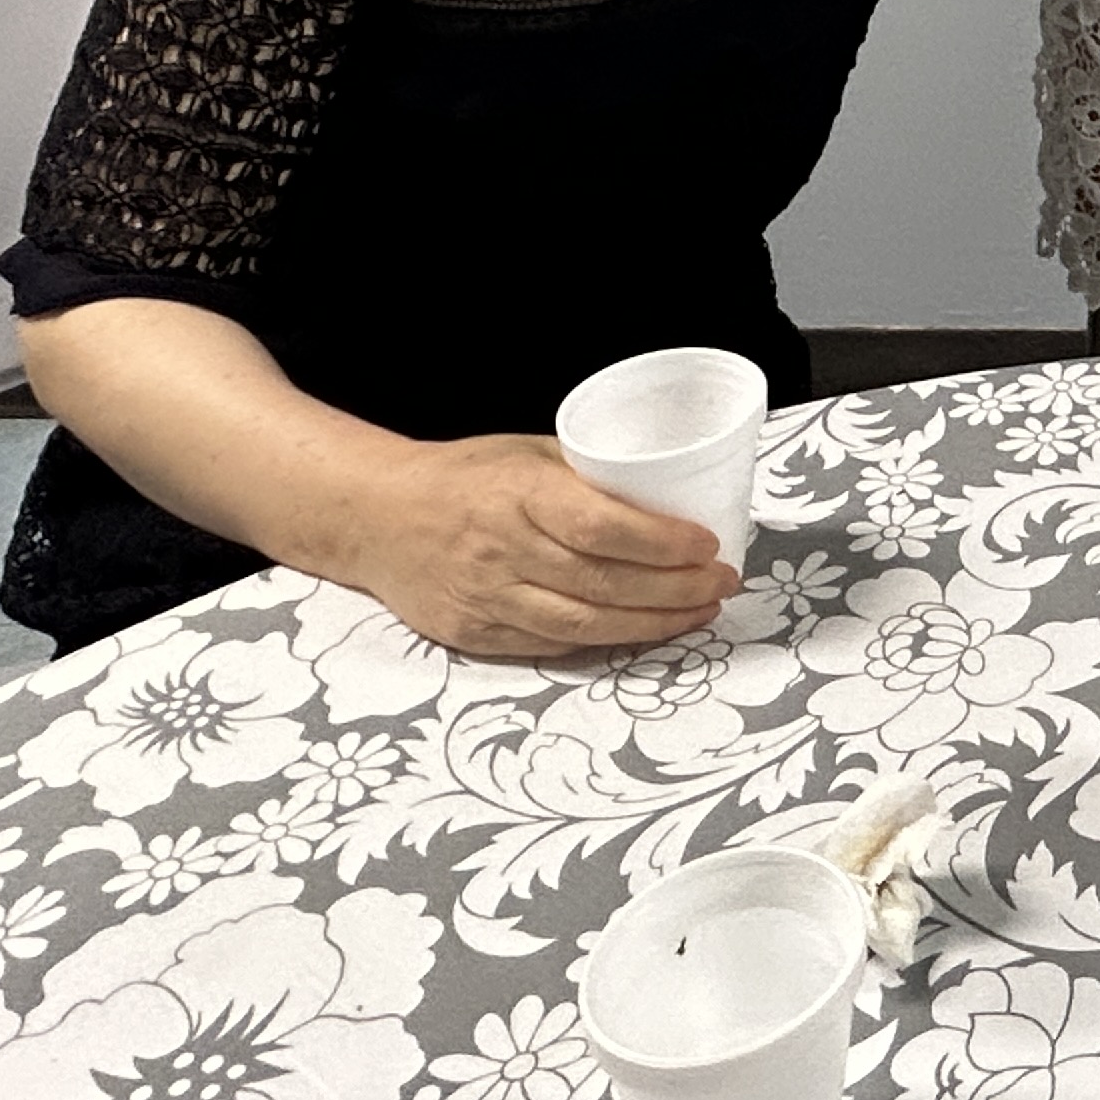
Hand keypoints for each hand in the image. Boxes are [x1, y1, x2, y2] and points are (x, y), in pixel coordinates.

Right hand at [343, 435, 739, 657]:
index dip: (660, 542)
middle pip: (603, 582)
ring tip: (699, 612)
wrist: (377, 517)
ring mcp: (487, 598)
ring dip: (652, 624)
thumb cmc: (464, 476)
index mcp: (519, 494)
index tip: (707, 545)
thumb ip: (589, 476)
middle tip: (722, 583)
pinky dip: (607, 643)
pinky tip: (646, 631)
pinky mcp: (477, 634)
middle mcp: (502, 549)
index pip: (600, 526)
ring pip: (584, 625)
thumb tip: (668, 492)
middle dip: (675, 590)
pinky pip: (553, 646)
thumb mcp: (529, 453)